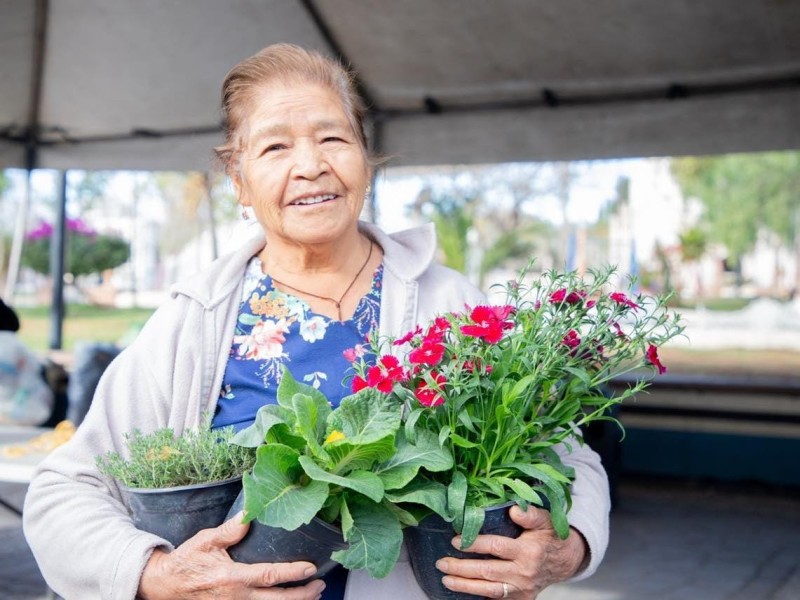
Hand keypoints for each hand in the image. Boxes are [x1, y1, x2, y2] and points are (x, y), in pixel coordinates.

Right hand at [137, 512, 325, 599]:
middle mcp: (236, 597)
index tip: (311, 568)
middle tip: (320, 584)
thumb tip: (249, 513)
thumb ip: (229, 530)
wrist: (165, 586)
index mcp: (232, 577)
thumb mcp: (206, 540)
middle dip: (302, 595)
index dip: (293, 573)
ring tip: (312, 594)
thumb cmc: (187, 562)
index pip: (270, 576)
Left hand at [435, 505, 587, 598]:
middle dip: (461, 568)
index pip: (496, 547)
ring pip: (489, 591)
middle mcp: (524, 572)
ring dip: (465, 586)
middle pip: (487, 572)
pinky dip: (478, 597)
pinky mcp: (521, 599)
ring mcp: (522, 589)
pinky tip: (462, 590)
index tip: (455, 541)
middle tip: (442, 563)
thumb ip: (529, 515)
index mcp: (528, 551)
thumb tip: (513, 510)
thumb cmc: (549, 536)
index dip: (474, 544)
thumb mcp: (544, 520)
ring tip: (446, 579)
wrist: (565, 560)